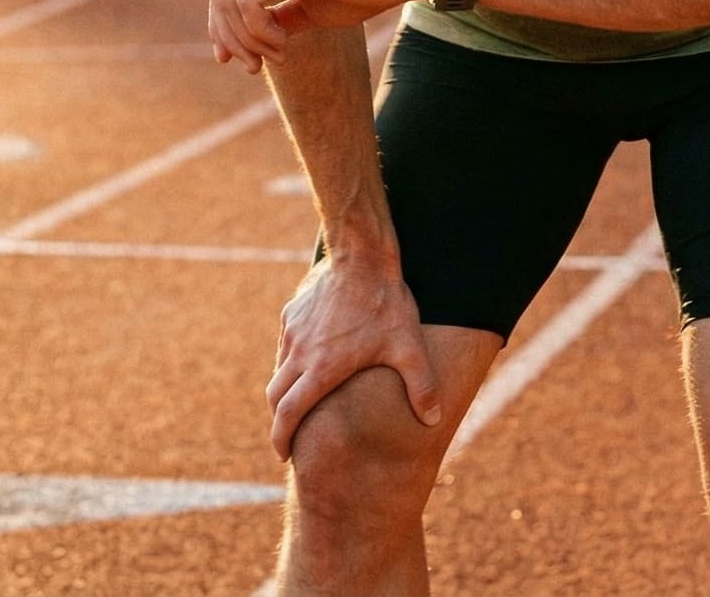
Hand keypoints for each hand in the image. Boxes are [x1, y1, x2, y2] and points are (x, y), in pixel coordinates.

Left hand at [206, 0, 426, 72]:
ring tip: (279, 54)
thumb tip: (238, 43)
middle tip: (255, 66)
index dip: (222, 27)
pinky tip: (284, 44)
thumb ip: (272, 17)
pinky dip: (259, 31)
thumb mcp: (304, 8)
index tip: (232, 60)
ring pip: (229, 0)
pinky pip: (247, 2)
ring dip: (248, 39)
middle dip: (231, 37)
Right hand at [266, 254, 441, 458]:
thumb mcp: (409, 347)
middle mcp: (299, 353)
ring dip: (286, 389)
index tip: (283, 454)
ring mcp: (292, 332)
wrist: (361, 255)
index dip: (281, 438)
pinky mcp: (292, 313)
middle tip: (290, 435)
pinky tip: (311, 358)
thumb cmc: (386, 303)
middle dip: (279, 420)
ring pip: (279, 370)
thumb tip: (434, 420)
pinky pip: (285, 344)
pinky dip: (291, 360)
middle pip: (275, 397)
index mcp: (322, 369)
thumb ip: (421, 387)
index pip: (288, 414)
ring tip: (302, 400)